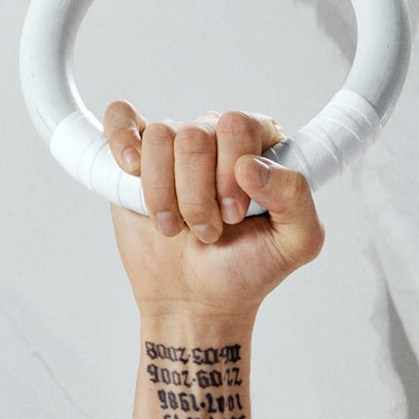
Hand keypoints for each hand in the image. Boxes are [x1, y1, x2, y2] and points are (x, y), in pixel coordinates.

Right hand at [104, 103, 324, 316]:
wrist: (196, 301)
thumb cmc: (245, 271)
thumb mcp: (295, 245)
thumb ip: (297, 198)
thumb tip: (250, 165)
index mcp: (260, 147)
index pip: (238, 126)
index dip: (230, 175)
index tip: (234, 216)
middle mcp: (219, 137)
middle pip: (195, 135)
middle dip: (197, 195)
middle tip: (207, 231)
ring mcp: (176, 144)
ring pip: (159, 138)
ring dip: (165, 196)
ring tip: (177, 228)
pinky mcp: (138, 154)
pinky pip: (121, 117)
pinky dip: (122, 142)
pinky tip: (133, 172)